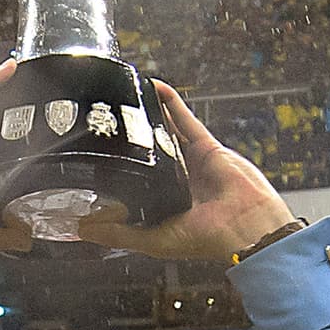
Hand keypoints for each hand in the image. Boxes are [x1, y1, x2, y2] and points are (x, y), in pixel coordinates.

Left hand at [77, 82, 294, 260]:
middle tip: (107, 119)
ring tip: (126, 98)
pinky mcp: (206, 147)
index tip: (93, 155)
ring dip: (148, 115)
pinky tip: (155, 88)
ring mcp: (191, 162)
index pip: (135, 182)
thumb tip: (83, 229)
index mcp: (163, 204)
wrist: (246, 228)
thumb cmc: (206, 240)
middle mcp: (176, 182)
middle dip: (131, 138)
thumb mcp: (154, 241)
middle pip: (148, 153)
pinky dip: (171, 103)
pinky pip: (186, 120)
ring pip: (166, 132)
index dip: (116, 168)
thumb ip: (119, 234)